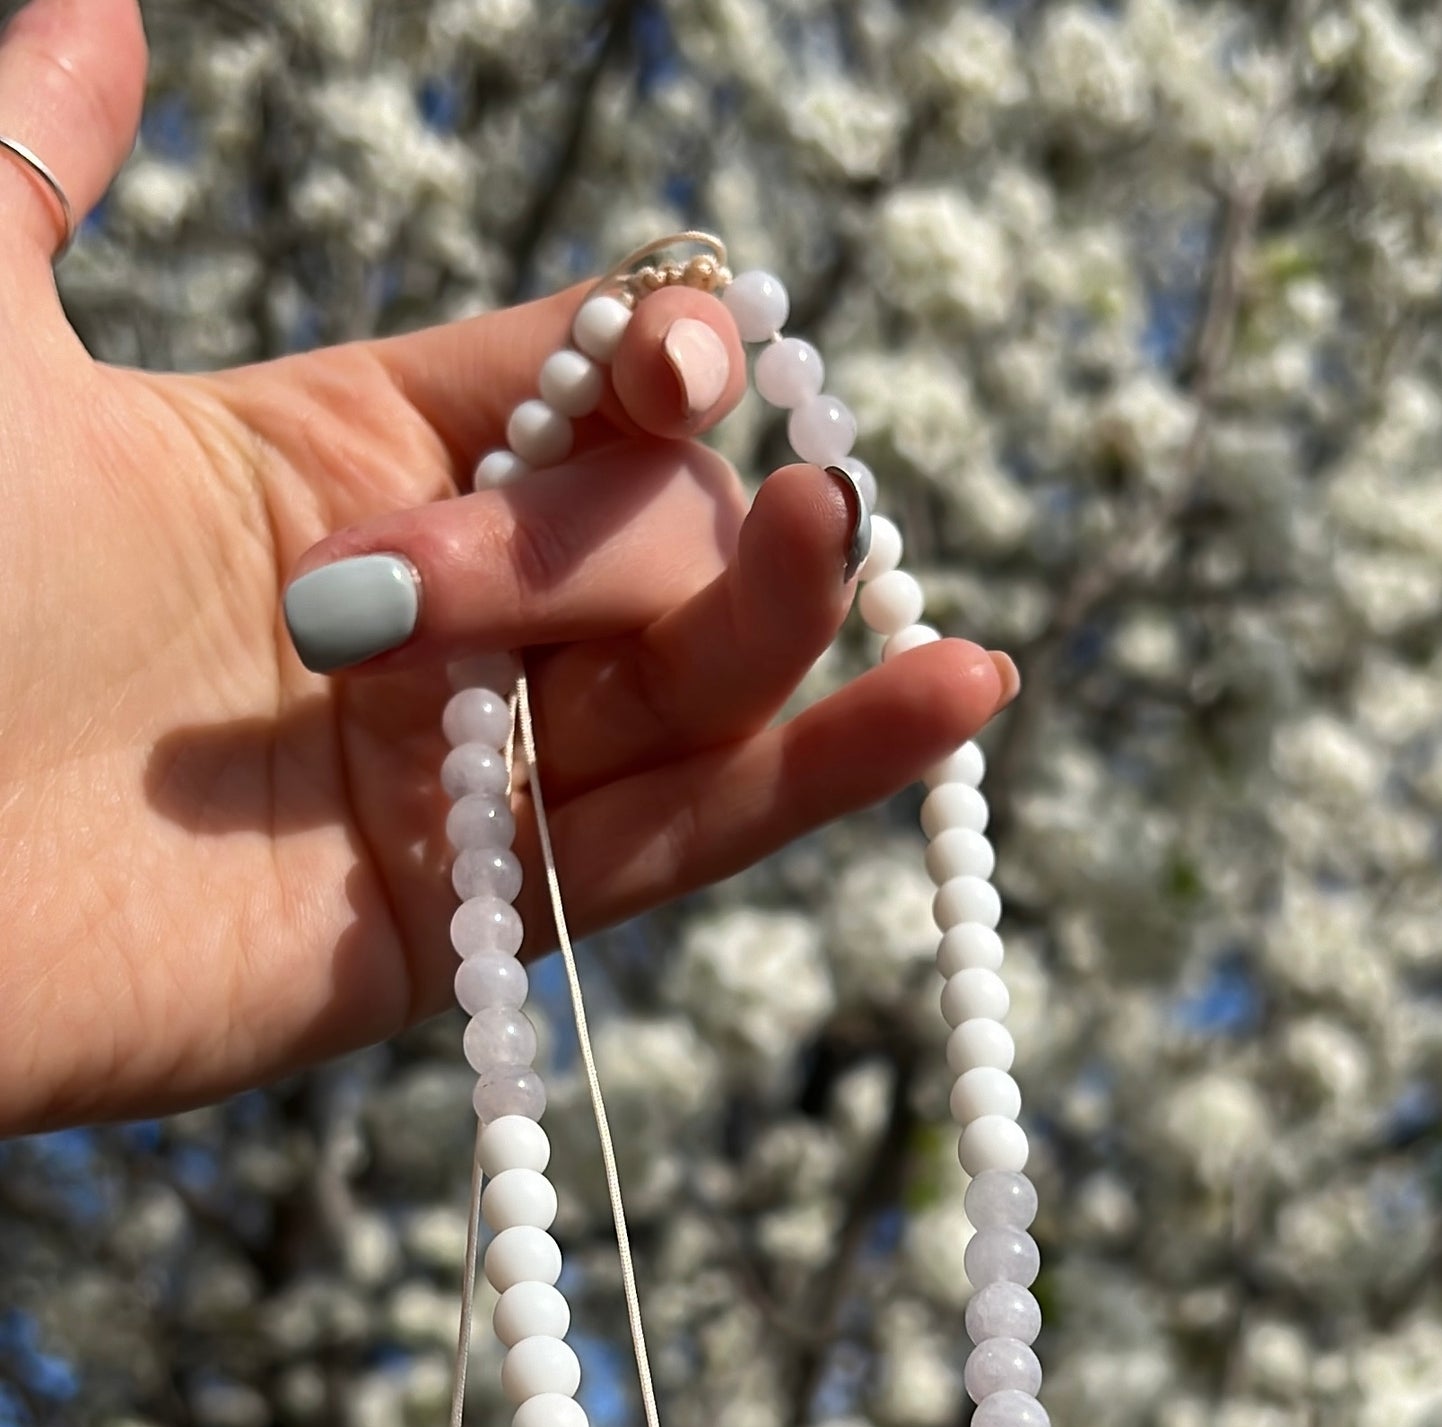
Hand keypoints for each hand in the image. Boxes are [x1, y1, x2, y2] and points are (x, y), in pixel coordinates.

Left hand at [0, 0, 1010, 1137]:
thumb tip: (98, 1)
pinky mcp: (460, 924)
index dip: (655, 362)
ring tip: (832, 540)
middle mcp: (422, 624)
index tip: (669, 362)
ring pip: (689, 684)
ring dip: (782, 613)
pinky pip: (675, 846)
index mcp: (331, 462)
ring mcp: (449, 779)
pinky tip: (956, 695)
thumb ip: (52, 159)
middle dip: (591, 540)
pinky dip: (821, 779)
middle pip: (646, 536)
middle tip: (386, 609)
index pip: (578, 390)